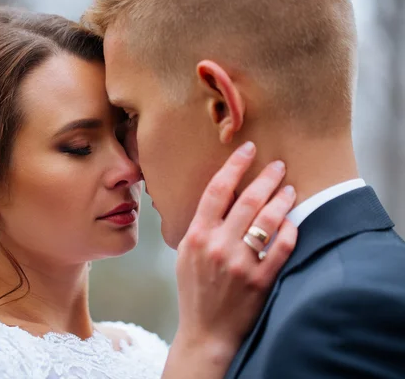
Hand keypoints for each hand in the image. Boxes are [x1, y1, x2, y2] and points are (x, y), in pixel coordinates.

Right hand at [170, 141, 296, 373]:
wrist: (206, 330)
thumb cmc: (195, 289)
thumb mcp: (186, 253)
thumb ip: (202, 225)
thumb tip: (223, 194)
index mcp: (197, 235)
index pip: (217, 190)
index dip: (235, 165)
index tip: (248, 149)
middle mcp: (218, 246)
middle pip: (248, 200)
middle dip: (266, 177)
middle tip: (278, 165)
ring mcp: (241, 263)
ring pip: (268, 219)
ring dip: (282, 199)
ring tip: (290, 189)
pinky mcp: (261, 280)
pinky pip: (283, 246)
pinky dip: (290, 230)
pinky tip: (293, 221)